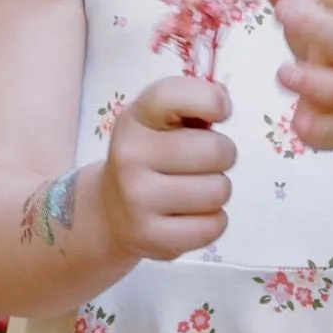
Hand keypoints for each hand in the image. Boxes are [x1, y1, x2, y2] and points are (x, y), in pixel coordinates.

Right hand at [97, 73, 234, 261]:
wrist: (110, 210)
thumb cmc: (151, 158)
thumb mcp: (161, 122)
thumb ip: (194, 104)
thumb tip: (222, 98)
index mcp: (135, 120)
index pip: (172, 96)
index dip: (209, 100)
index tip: (221, 111)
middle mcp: (130, 156)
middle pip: (217, 151)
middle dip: (222, 155)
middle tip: (203, 162)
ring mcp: (137, 199)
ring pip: (219, 191)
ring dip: (217, 190)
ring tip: (194, 189)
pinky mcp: (151, 236)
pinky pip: (214, 226)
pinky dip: (212, 221)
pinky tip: (190, 214)